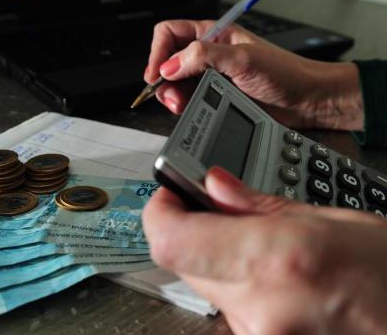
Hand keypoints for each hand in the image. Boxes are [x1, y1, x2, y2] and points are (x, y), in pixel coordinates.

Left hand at [143, 166, 386, 333]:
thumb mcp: (334, 220)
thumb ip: (260, 205)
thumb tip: (214, 185)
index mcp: (278, 260)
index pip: (174, 242)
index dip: (161, 213)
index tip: (171, 193)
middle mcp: (261, 310)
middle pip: (183, 261)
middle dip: (191, 229)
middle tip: (212, 205)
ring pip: (205, 283)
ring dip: (218, 257)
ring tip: (258, 241)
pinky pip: (229, 306)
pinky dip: (238, 282)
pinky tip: (270, 273)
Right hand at [145, 20, 362, 130]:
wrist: (304, 100)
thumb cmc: (283, 73)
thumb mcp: (243, 58)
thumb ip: (204, 57)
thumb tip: (170, 65)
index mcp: (214, 34)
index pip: (171, 34)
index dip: (158, 52)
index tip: (156, 74)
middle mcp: (209, 54)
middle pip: (169, 60)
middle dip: (164, 79)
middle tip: (170, 94)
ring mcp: (211, 77)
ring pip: (177, 83)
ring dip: (173, 95)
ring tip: (181, 104)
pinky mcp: (216, 96)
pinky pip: (190, 99)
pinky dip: (184, 105)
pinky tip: (191, 109)